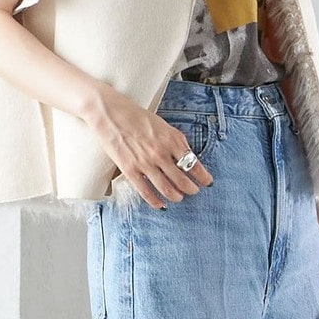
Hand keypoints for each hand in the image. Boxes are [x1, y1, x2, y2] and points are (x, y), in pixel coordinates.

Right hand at [83, 83, 213, 208]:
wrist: (110, 114)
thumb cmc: (137, 117)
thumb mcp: (163, 125)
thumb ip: (176, 142)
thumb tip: (188, 157)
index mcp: (172, 140)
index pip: (194, 164)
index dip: (203, 177)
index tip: (208, 182)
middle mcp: (161, 154)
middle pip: (183, 180)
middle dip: (192, 189)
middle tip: (194, 191)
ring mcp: (145, 163)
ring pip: (167, 189)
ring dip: (176, 196)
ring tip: (179, 197)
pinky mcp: (130, 170)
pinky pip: (146, 192)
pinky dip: (156, 201)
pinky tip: (161, 205)